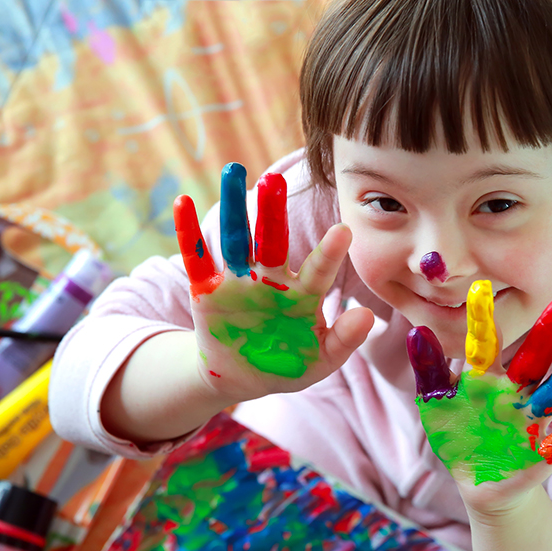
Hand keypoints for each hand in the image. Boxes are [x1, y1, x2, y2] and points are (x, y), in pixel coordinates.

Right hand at [174, 163, 373, 402]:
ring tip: (233, 172)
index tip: (344, 231)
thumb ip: (344, 340)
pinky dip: (188, 233)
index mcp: (303, 294)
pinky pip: (197, 259)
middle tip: (274, 181)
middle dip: (273, 212)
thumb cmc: (289, 364)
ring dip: (233, 208)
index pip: (319, 270)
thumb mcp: (320, 360)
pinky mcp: (208, 290)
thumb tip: (369, 316)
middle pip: (274, 240)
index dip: (330, 252)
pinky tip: (183, 203)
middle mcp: (272, 279)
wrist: (243, 377)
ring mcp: (240, 282)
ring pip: (236, 239)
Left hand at [407, 282, 551, 515]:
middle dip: (550, 329)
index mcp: (487, 377)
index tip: (481, 285)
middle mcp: (515, 391)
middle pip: (535, 356)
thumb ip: (430, 370)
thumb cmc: (458, 435)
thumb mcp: (437, 404)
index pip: (487, 341)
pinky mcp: (542, 454)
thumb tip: (417, 331)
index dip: (483, 317)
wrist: (479, 481)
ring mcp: (531, 420)